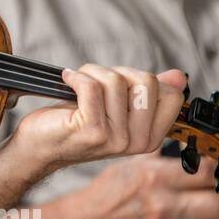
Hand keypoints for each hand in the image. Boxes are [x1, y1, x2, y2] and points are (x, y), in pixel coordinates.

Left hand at [13, 64, 187, 171]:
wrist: (39, 145)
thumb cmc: (75, 121)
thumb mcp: (116, 106)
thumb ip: (148, 93)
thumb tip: (179, 77)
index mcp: (150, 137)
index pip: (172, 94)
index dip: (142, 79)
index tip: (120, 85)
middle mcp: (137, 142)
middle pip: (147, 82)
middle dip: (117, 72)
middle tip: (95, 82)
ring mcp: (116, 138)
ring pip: (116, 81)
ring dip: (92, 73)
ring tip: (78, 82)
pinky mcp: (92, 131)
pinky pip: (92, 87)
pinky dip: (76, 76)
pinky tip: (67, 80)